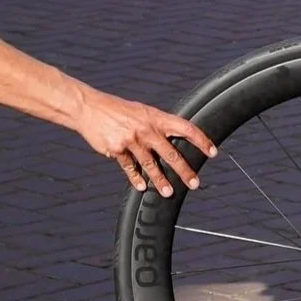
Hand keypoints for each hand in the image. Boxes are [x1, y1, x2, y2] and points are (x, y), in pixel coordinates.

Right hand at [72, 89, 217, 195]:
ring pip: (150, 165)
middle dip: (184, 170)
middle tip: (194, 183)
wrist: (88, 108)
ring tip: (169, 192)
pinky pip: (129, 168)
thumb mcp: (143, 112)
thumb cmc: (119, 110)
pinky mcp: (116, 150)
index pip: (186, 128)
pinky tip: (142, 187)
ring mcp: (131, 140)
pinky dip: (136, 178)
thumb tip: (176, 139)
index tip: (213, 152)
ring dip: (160, 181)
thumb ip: (158, 126)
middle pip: (170, 153)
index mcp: (156, 118)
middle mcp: (146, 129)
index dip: (201, 140)